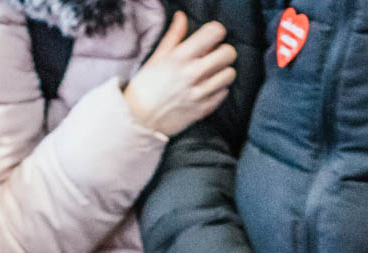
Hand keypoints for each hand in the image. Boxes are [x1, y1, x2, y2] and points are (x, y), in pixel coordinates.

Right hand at [123, 13, 237, 136]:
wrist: (137, 121)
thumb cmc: (144, 88)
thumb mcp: (156, 58)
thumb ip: (173, 37)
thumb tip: (182, 16)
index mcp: (180, 57)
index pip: (214, 33)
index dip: (215, 32)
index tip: (210, 38)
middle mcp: (192, 74)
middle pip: (228, 53)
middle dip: (223, 51)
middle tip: (213, 56)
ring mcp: (199, 93)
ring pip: (230, 74)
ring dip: (223, 71)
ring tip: (211, 74)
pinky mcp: (202, 110)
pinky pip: (224, 93)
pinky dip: (219, 89)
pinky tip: (207, 88)